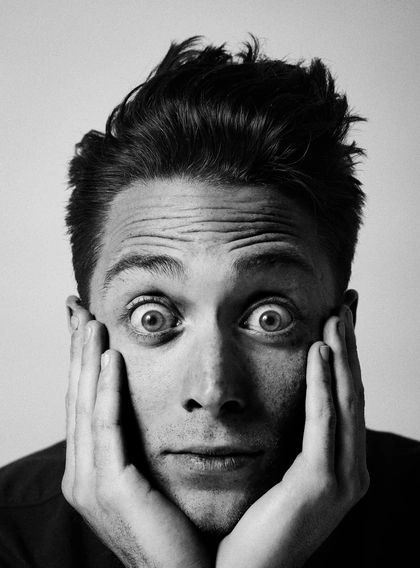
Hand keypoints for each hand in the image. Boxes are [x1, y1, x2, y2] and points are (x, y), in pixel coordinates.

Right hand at [62, 297, 211, 567]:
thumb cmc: (176, 527)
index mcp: (91, 469)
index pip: (84, 402)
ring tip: (91, 321)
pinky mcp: (111, 489)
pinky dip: (106, 390)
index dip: (82, 361)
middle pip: (76, 396)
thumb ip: (140, 445)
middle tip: (77, 308)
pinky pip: (106, 428)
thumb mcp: (151, 477)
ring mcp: (91, 482)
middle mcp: (82, 473)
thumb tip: (150, 407)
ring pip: (86, 405)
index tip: (86, 324)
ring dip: (87, 359)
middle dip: (76, 350)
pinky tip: (111, 359)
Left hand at [216, 305, 369, 567]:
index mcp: (339, 462)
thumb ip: (291, 437)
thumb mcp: (279, 470)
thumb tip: (284, 397)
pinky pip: (324, 423)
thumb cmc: (255, 520)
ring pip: (345, 401)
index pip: (345, 396)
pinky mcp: (321, 485)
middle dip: (351, 344)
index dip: (346, 355)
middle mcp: (351, 468)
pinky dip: (324, 385)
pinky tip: (320, 352)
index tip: (340, 318)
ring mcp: (342, 478)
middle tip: (347, 302)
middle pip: (352, 391)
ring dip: (343, 354)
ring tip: (337, 315)